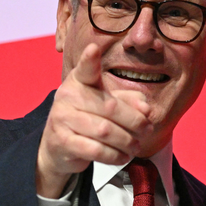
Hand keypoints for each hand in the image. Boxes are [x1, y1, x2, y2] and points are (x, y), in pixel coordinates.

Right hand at [36, 44, 152, 196]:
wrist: (58, 146)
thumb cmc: (88, 118)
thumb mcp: (106, 104)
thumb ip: (128, 101)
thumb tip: (146, 109)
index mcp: (79, 81)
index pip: (86, 69)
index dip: (89, 60)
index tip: (93, 48)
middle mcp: (67, 96)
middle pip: (110, 107)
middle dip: (135, 121)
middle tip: (147, 129)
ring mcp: (62, 119)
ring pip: (105, 131)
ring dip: (127, 141)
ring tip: (136, 146)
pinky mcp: (62, 142)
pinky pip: (96, 150)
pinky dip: (115, 155)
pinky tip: (123, 156)